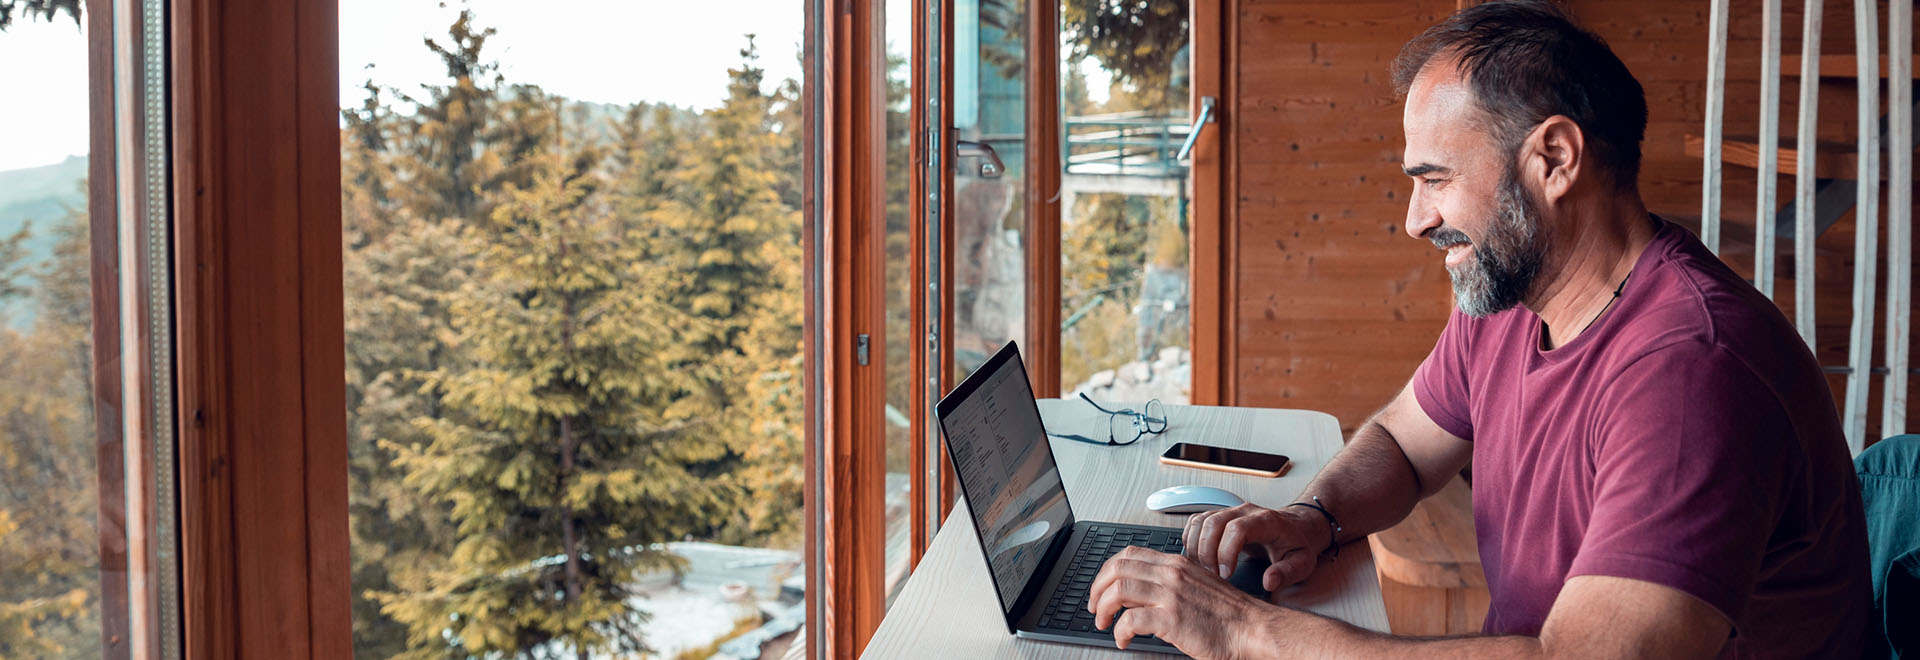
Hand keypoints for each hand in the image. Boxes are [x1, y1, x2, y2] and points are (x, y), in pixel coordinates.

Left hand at [1086, 546, 1268, 656]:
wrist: (1252, 629)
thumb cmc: (1228, 614)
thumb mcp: (1197, 585)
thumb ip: (1171, 582)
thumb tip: (1142, 592)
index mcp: (1176, 563)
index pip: (1129, 554)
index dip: (1107, 571)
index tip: (1101, 588)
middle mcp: (1171, 573)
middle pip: (1117, 568)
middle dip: (1097, 589)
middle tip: (1095, 607)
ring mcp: (1171, 594)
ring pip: (1118, 591)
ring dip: (1103, 609)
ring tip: (1104, 624)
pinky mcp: (1172, 618)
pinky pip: (1130, 621)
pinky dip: (1120, 631)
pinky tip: (1123, 639)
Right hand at [1184, 503, 1330, 590]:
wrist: (1297, 528)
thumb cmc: (1297, 545)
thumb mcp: (1302, 563)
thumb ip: (1287, 573)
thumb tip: (1268, 582)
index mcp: (1266, 521)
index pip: (1237, 529)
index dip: (1226, 552)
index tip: (1226, 574)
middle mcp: (1245, 511)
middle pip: (1213, 523)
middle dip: (1207, 552)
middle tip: (1213, 576)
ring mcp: (1230, 511)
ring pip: (1200, 521)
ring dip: (1196, 547)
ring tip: (1205, 569)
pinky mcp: (1220, 516)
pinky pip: (1196, 522)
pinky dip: (1191, 539)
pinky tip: (1199, 557)